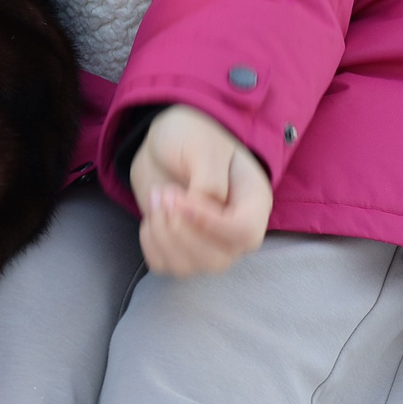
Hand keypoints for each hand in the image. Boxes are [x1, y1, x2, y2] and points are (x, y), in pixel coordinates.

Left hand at [128, 103, 273, 277]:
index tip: (180, 200)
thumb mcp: (204, 147)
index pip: (244, 233)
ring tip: (158, 197)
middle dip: (180, 229)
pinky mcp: (180, 248)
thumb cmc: (193, 136)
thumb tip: (203, 211)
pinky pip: (164, 266)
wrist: (165, 142)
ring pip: (188, 267)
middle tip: (165, 192)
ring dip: (162, 233)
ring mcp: (208, 243)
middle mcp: (235, 230)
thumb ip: (209, 181)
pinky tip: (152, 215)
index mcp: (253, 202)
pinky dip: (150, 243)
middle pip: (217, 259)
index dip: (210, 224)